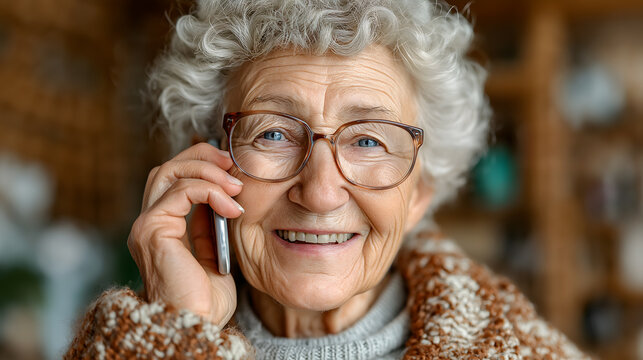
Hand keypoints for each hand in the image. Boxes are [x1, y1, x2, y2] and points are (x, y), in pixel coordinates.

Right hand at [127, 143, 243, 327]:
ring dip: (209, 171)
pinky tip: (232, 206)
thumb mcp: (212, 256)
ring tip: (237, 186)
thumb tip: (221, 199)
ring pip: (171, 171)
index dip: (200, 165)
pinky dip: (210, 190)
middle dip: (202, 157)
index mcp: (161, 228)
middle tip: (232, 162)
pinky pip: (182, 192)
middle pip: (167, 167)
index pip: (173, 180)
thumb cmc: (205, 302)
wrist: (196, 326)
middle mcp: (149, 223)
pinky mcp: (153, 229)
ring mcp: (147, 225)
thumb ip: (209, 227)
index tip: (231, 166)